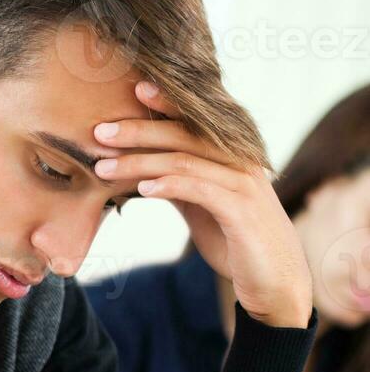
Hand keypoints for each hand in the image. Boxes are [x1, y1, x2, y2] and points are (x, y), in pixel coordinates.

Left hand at [94, 81, 312, 327]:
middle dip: (139, 130)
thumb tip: (141, 166)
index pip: (196, 119)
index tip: (131, 89)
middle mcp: (241, 161)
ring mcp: (245, 185)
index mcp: (232, 153)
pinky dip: (170, 185)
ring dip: (140, 162)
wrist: (273, 281)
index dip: (166, 102)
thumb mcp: (200, 204)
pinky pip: (201, 191)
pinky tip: (142, 190)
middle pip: (186, 133)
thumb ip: (178, 180)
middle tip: (98, 132)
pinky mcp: (243, 213)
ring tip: (103, 167)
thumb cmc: (233, 238)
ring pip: (186, 160)